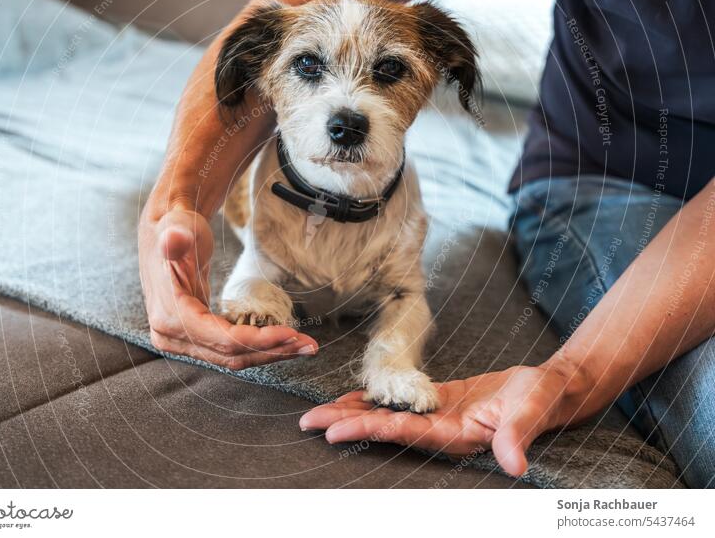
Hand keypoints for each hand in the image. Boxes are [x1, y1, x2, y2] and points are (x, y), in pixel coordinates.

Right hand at [138, 207, 317, 369]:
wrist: (168, 234)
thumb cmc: (176, 229)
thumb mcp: (175, 228)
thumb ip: (174, 236)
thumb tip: (173, 238)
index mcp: (169, 318)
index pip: (221, 340)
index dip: (257, 340)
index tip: (290, 333)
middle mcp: (172, 336)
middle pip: (231, 354)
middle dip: (272, 350)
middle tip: (308, 346)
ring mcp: (182, 341)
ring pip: (233, 357)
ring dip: (270, 353)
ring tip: (303, 346)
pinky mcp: (196, 338)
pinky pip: (231, 349)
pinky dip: (258, 346)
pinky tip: (283, 341)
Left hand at [300, 364, 584, 476]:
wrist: (548, 390)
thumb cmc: (542, 401)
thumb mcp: (531, 414)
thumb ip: (518, 437)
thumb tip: (514, 464)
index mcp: (455, 436)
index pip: (402, 434)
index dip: (367, 431)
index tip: (334, 431)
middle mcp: (439, 431)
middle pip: (384, 427)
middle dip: (346, 424)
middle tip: (307, 422)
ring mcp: (436, 417)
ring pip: (387, 416)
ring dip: (353, 413)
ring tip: (318, 412)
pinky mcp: (438, 402)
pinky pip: (399, 402)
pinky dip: (376, 399)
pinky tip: (352, 397)